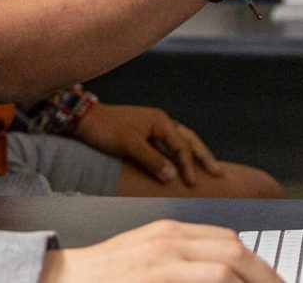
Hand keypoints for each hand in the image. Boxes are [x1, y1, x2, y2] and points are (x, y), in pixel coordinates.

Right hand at [41, 220, 281, 282]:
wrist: (66, 278)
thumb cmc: (105, 275)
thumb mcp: (146, 256)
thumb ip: (178, 260)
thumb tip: (215, 272)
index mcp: (168, 231)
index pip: (227, 239)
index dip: (255, 261)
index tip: (269, 279)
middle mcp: (169, 239)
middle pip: (234, 250)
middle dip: (264, 273)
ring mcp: (163, 259)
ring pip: (226, 267)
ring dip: (251, 281)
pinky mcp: (157, 276)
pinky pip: (210, 280)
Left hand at [71, 103, 223, 187]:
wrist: (84, 119)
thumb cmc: (105, 129)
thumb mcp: (128, 144)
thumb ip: (151, 160)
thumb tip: (172, 176)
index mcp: (160, 121)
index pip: (181, 146)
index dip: (188, 165)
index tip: (192, 183)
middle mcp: (160, 122)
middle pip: (188, 139)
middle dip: (203, 155)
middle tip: (218, 171)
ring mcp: (153, 127)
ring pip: (180, 141)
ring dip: (193, 154)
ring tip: (208, 167)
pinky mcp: (145, 134)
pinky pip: (168, 145)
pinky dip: (177, 155)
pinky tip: (180, 165)